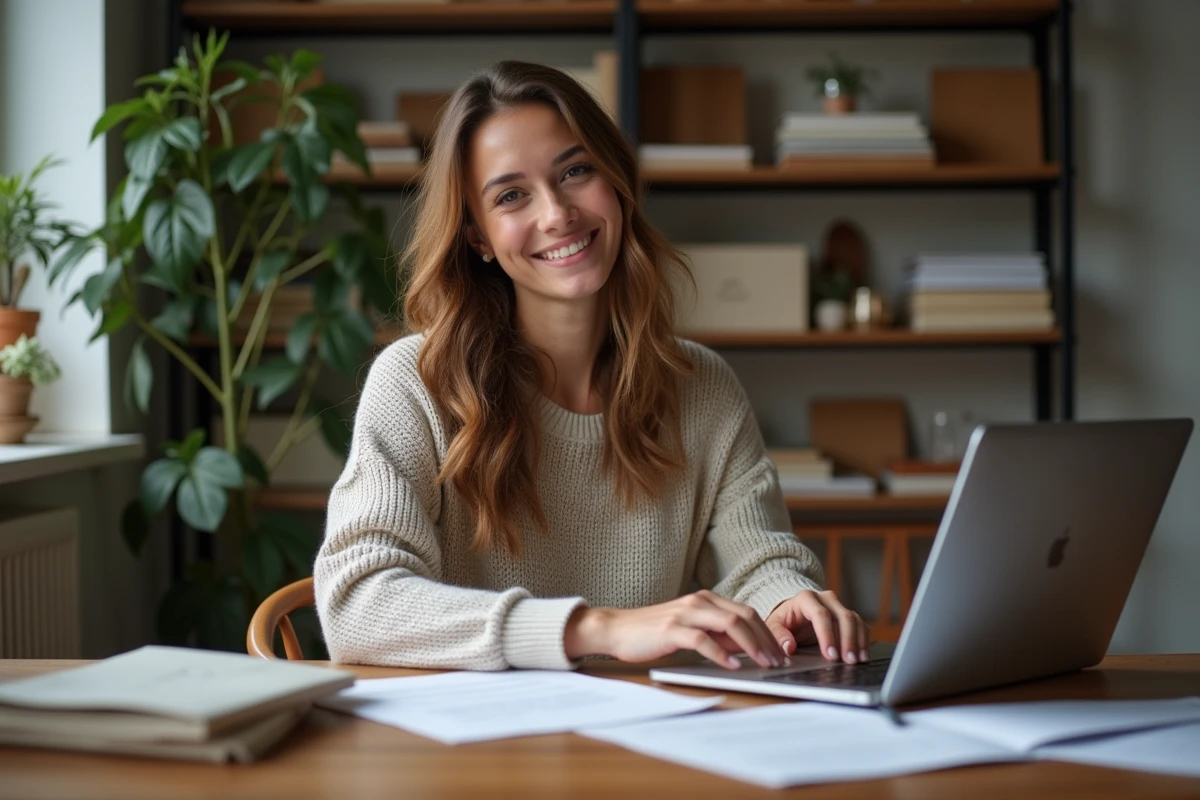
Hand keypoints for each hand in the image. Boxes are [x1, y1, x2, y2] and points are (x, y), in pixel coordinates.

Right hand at [564, 590, 786, 669]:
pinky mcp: (672, 629)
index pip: (747, 613)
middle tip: (779, 661)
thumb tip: (747, 648)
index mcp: (706, 600)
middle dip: (766, 640)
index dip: (767, 633)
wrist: (617, 629)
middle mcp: (699, 601)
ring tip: (764, 663)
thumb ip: (717, 635)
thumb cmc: (654, 633)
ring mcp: (686, 613)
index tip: (780, 653)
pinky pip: (703, 639)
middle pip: (744, 616)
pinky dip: (721, 653)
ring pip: (729, 624)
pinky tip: (733, 665)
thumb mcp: (692, 631)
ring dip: (752, 645)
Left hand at [765, 589, 870, 663]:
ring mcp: (839, 606)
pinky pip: (860, 625)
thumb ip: (778, 635)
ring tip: (858, 661)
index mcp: (806, 598)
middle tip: (848, 661)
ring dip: (858, 641)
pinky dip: (863, 640)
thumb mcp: (774, 625)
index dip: (827, 635)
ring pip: (855, 620)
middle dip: (847, 640)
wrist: (793, 614)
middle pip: (842, 616)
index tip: (830, 655)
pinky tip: (863, 656)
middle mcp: (826, 599)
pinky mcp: (847, 616)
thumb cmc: (784, 620)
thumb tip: (788, 647)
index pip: (820, 614)